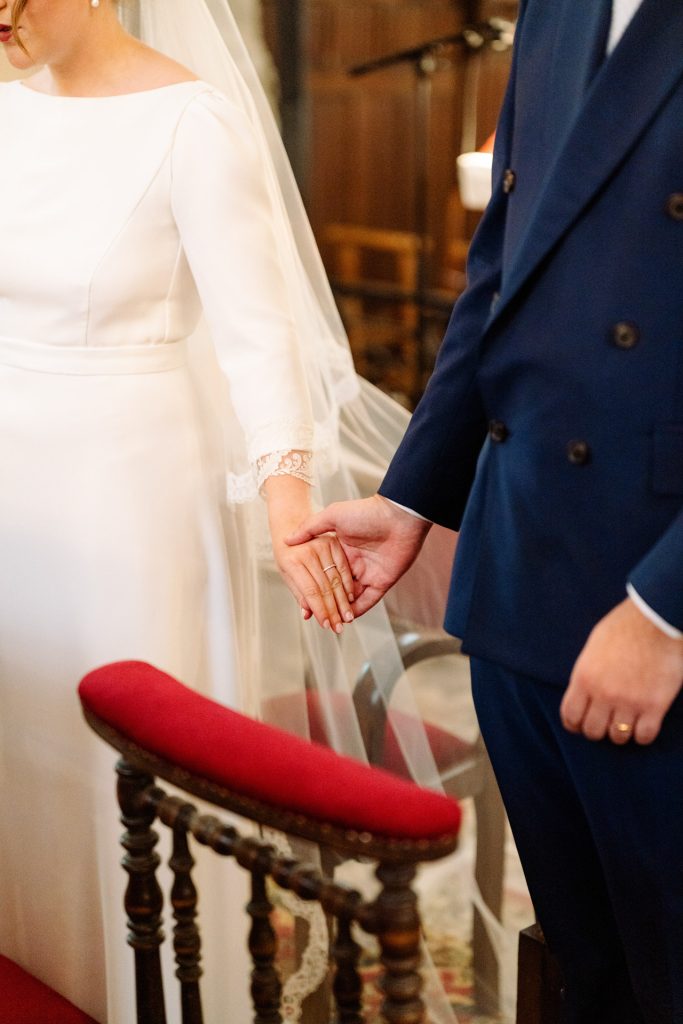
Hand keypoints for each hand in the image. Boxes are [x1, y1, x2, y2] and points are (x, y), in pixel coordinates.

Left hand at [271, 531, 355, 633]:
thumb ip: (299, 592)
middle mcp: (308, 553)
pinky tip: (351, 597)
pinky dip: (348, 583)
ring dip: (343, 601)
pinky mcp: (332, 542)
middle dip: (333, 611)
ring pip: (336, 579)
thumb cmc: (285, 552)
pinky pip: (343, 566)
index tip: (326, 624)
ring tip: (347, 618)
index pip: (310, 592)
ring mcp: (321, 546)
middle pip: (325, 588)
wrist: (288, 522)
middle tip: (339, 627)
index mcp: (292, 562)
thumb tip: (308, 613)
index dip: (320, 610)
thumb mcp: (286, 573)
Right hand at [286, 495, 430, 616]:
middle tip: (312, 616)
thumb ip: (310, 528)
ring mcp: (368, 573)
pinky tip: (346, 618)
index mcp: (341, 550)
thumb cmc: (366, 512)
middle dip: (326, 603)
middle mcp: (354, 563)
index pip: (325, 573)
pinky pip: (368, 600)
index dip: (314, 586)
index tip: (302, 598)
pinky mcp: (382, 581)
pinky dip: (358, 610)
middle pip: (336, 589)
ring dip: (341, 610)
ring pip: (352, 598)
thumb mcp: (332, 516)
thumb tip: (288, 540)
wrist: (398, 515)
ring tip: (328, 621)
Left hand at [560, 598, 682, 744]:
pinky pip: (644, 736)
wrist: (656, 619)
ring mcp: (629, 702)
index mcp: (584, 677)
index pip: (570, 715)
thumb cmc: (624, 627)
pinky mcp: (654, 706)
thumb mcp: (593, 647)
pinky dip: (642, 734)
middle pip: (592, 731)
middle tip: (605, 723)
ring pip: (618, 737)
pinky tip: (644, 723)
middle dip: (597, 730)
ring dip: (620, 732)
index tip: (580, 725)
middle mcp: (603, 693)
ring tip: (625, 721)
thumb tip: (582, 693)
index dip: (574, 725)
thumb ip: (586, 673)